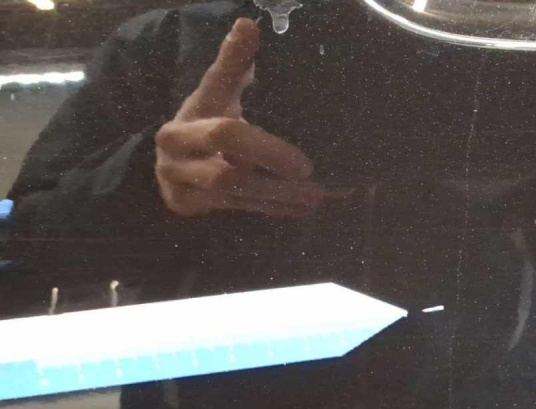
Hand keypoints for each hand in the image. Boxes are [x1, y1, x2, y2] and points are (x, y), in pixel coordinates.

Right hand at [155, 19, 338, 216]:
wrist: (172, 158)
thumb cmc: (203, 119)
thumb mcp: (216, 92)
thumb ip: (232, 63)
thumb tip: (249, 25)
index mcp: (184, 125)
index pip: (225, 134)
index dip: (266, 149)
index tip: (303, 163)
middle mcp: (175, 159)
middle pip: (228, 174)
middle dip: (274, 180)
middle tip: (311, 178)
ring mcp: (180, 187)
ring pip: (235, 196)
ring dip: (279, 198)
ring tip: (317, 197)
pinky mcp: (188, 207)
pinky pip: (238, 210)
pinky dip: (273, 210)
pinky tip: (301, 209)